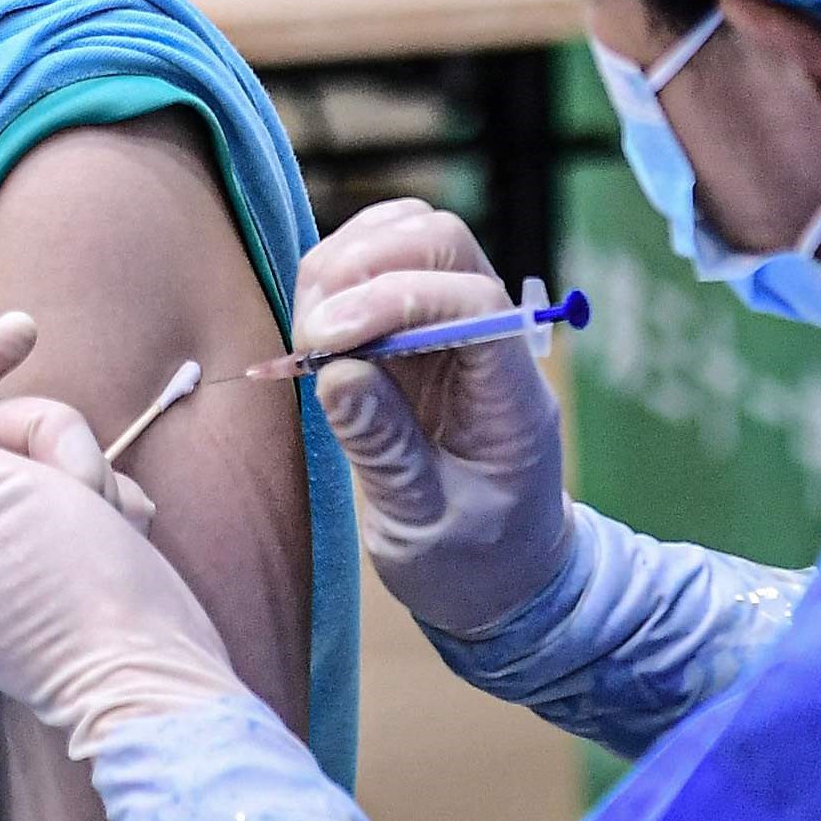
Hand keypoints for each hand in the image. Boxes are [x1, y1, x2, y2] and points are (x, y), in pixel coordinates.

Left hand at [0, 315, 240, 756]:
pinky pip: (68, 500)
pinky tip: (122, 537)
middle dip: (42, 441)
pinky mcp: (47, 567)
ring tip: (107, 521)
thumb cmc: (69, 584)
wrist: (156, 677)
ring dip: (80, 475)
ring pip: (33, 460)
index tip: (24, 334)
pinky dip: (101, 508)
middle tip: (76, 483)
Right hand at [292, 200, 573, 639]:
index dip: (395, 299)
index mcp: (512, 395)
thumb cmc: (474, 564)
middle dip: (365, 265)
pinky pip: (378, 267)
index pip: (472, 300)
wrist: (503, 581)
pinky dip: (336, 274)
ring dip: (344, 264)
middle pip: (442, 241)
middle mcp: (488, 342)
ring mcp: (452, 329)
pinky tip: (314, 325)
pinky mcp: (414, 333)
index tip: (326, 342)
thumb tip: (338, 374)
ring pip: (406, 238)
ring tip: (308, 335)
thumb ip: (384, 449)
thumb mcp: (426, 525)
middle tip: (311, 334)